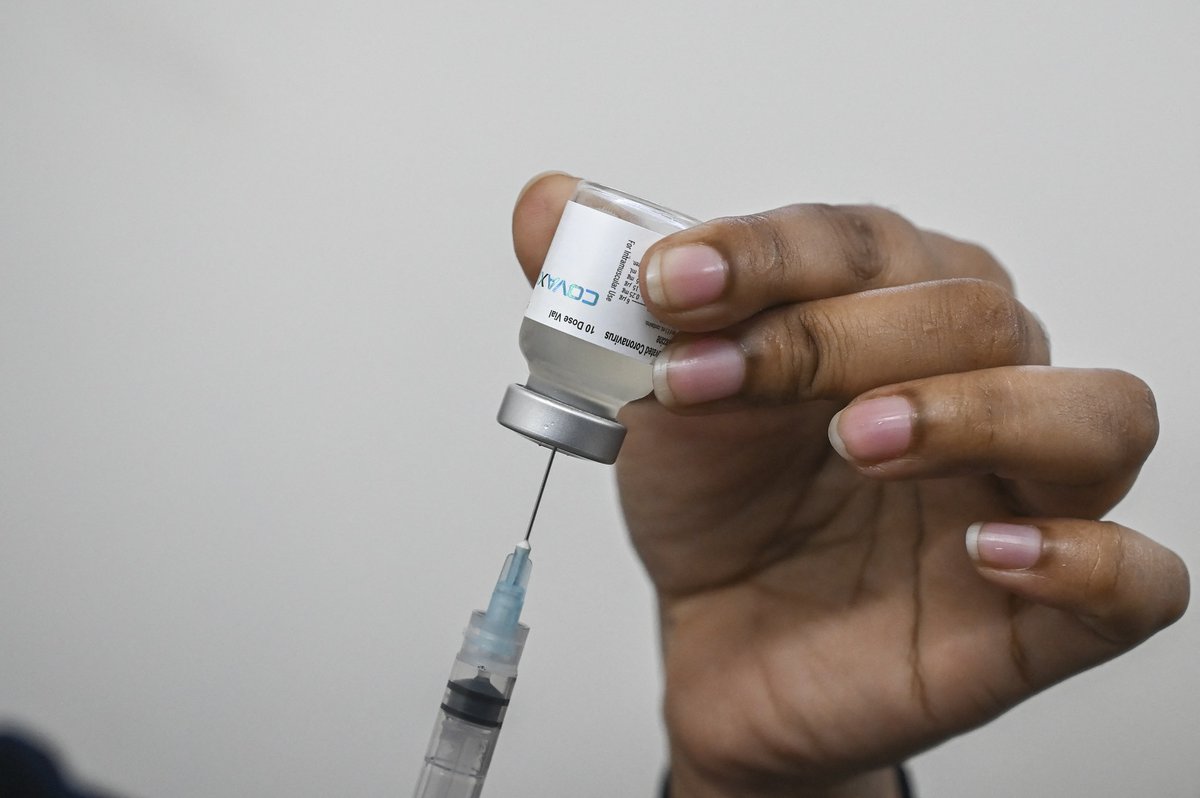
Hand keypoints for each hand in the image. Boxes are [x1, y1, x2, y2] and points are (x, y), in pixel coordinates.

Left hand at [511, 173, 1188, 797]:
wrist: (725, 641)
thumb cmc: (718, 513)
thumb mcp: (656, 402)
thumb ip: (610, 302)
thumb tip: (547, 204)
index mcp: (892, 312)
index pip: (864, 243)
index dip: (766, 255)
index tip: (666, 285)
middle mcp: (977, 383)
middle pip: (975, 313)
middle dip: (835, 336)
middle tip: (720, 380)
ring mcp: (1022, 495)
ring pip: (1098, 416)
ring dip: (977, 412)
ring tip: (862, 440)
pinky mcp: (1044, 612)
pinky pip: (1138, 577)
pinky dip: (1083, 558)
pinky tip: (985, 553)